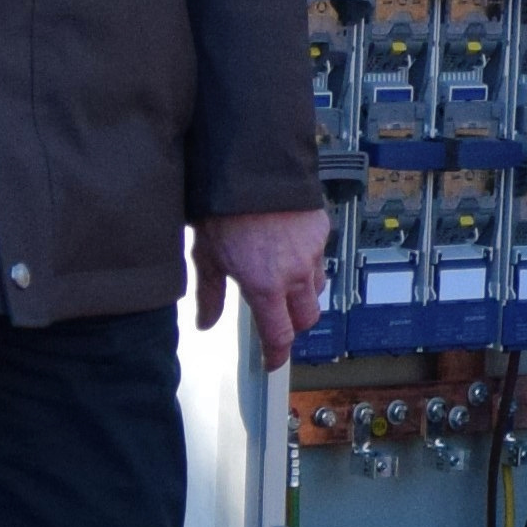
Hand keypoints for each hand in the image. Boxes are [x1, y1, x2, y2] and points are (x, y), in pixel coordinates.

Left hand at [194, 206, 333, 351]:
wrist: (250, 164)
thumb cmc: (222, 206)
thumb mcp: (206, 254)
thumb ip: (210, 292)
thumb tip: (206, 321)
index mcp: (265, 286)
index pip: (280, 335)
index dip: (277, 354)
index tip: (272, 362)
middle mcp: (294, 273)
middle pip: (307, 317)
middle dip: (294, 324)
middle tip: (277, 320)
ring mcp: (312, 251)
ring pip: (316, 287)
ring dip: (303, 293)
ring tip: (282, 281)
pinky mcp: (321, 228)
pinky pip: (318, 256)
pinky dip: (307, 261)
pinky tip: (288, 248)